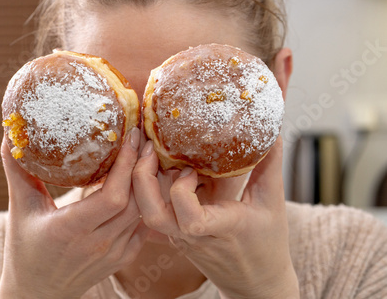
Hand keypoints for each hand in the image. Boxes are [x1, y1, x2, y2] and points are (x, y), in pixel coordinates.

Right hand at [0, 128, 148, 298]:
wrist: (37, 293)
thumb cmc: (25, 251)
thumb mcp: (20, 209)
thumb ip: (17, 170)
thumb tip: (9, 133)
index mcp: (70, 230)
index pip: (112, 196)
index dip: (126, 165)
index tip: (131, 136)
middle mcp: (97, 244)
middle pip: (134, 201)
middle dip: (142, 167)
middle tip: (143, 138)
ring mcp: (113, 253)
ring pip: (142, 212)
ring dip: (147, 183)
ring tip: (145, 154)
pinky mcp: (122, 258)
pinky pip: (143, 226)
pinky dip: (145, 203)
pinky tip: (144, 183)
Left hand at [132, 138, 298, 298]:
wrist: (255, 283)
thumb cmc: (268, 244)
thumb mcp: (274, 204)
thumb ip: (270, 166)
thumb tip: (273, 132)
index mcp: (222, 228)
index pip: (191, 220)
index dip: (182, 192)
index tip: (190, 169)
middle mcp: (195, 236)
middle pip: (153, 216)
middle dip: (143, 181)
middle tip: (150, 150)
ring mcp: (181, 238)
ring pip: (146, 216)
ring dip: (141, 183)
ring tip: (150, 154)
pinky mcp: (175, 235)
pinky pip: (153, 212)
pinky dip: (148, 188)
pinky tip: (155, 166)